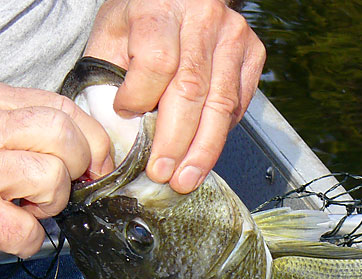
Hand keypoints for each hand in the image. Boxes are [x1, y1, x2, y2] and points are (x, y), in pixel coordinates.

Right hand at [0, 79, 112, 267]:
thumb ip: (40, 132)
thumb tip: (98, 154)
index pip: (64, 107)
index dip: (93, 140)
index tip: (95, 163)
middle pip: (63, 134)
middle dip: (75, 167)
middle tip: (54, 185)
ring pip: (53, 177)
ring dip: (51, 204)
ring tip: (23, 206)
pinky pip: (31, 229)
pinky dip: (30, 239)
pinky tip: (9, 230)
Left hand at [85, 0, 265, 192]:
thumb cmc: (141, 19)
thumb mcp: (112, 35)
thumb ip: (108, 79)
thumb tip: (116, 134)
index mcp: (160, 7)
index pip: (157, 61)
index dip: (141, 95)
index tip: (126, 115)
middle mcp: (203, 18)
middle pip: (191, 90)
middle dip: (176, 141)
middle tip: (162, 172)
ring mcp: (234, 36)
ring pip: (221, 104)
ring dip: (203, 149)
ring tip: (187, 177)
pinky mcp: (253, 53)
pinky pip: (238, 105)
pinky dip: (220, 134)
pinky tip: (203, 152)